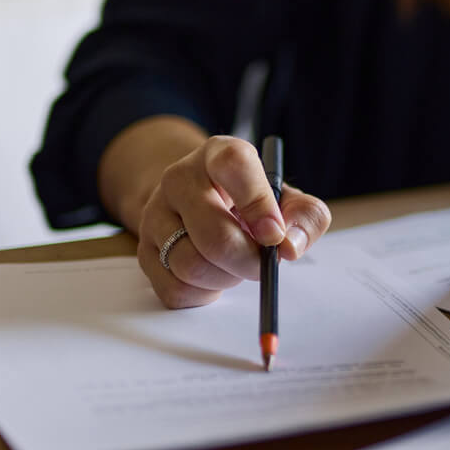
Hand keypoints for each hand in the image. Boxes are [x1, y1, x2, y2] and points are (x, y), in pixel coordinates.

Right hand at [136, 135, 331, 307]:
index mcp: (218, 154)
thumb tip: (288, 246)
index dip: (258, 203)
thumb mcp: (285, 199)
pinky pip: (175, 289)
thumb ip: (304, 217)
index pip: (233, 165)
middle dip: (247, 261)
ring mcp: (155, 214)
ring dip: (225, 278)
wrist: (200, 204)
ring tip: (236, 266)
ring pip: (191, 265)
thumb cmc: (250, 203)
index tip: (274, 234)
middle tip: (263, 265)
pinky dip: (203, 294)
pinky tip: (214, 277)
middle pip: (212, 234)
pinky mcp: (144, 250)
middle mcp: (179, 178)